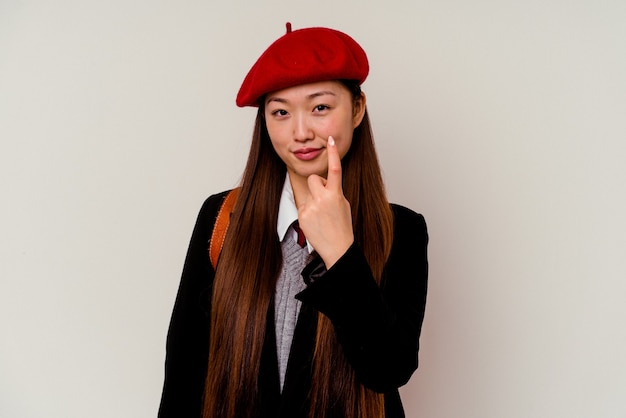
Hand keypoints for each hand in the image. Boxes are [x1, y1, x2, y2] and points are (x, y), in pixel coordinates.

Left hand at [298, 136, 353, 267]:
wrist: (338, 248)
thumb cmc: (342, 226)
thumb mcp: (343, 204)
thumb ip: (333, 191)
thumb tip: (324, 184)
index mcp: (336, 194)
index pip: (335, 169)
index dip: (333, 153)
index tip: (330, 141)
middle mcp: (322, 198)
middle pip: (314, 179)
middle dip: (318, 185)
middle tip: (324, 200)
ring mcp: (311, 207)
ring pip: (308, 192)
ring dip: (313, 199)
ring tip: (321, 215)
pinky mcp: (302, 215)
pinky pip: (303, 205)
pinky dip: (308, 211)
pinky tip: (316, 222)